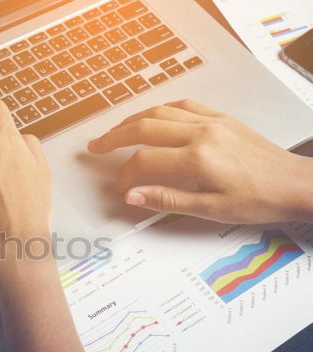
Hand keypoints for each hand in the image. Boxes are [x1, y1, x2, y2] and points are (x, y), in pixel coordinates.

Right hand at [88, 99, 312, 222]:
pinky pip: (184, 105)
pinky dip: (161, 109)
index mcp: (198, 158)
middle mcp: (202, 133)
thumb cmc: (258, 200)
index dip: (126, 174)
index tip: (119, 187)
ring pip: (162, 111)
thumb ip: (167, 199)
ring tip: (115, 131)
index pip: (146, 160)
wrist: (295, 184)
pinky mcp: (222, 118)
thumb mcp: (210, 209)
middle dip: (115, 137)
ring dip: (134, 119)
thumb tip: (133, 196)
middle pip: (146, 127)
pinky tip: (152, 116)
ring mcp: (212, 121)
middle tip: (96, 145)